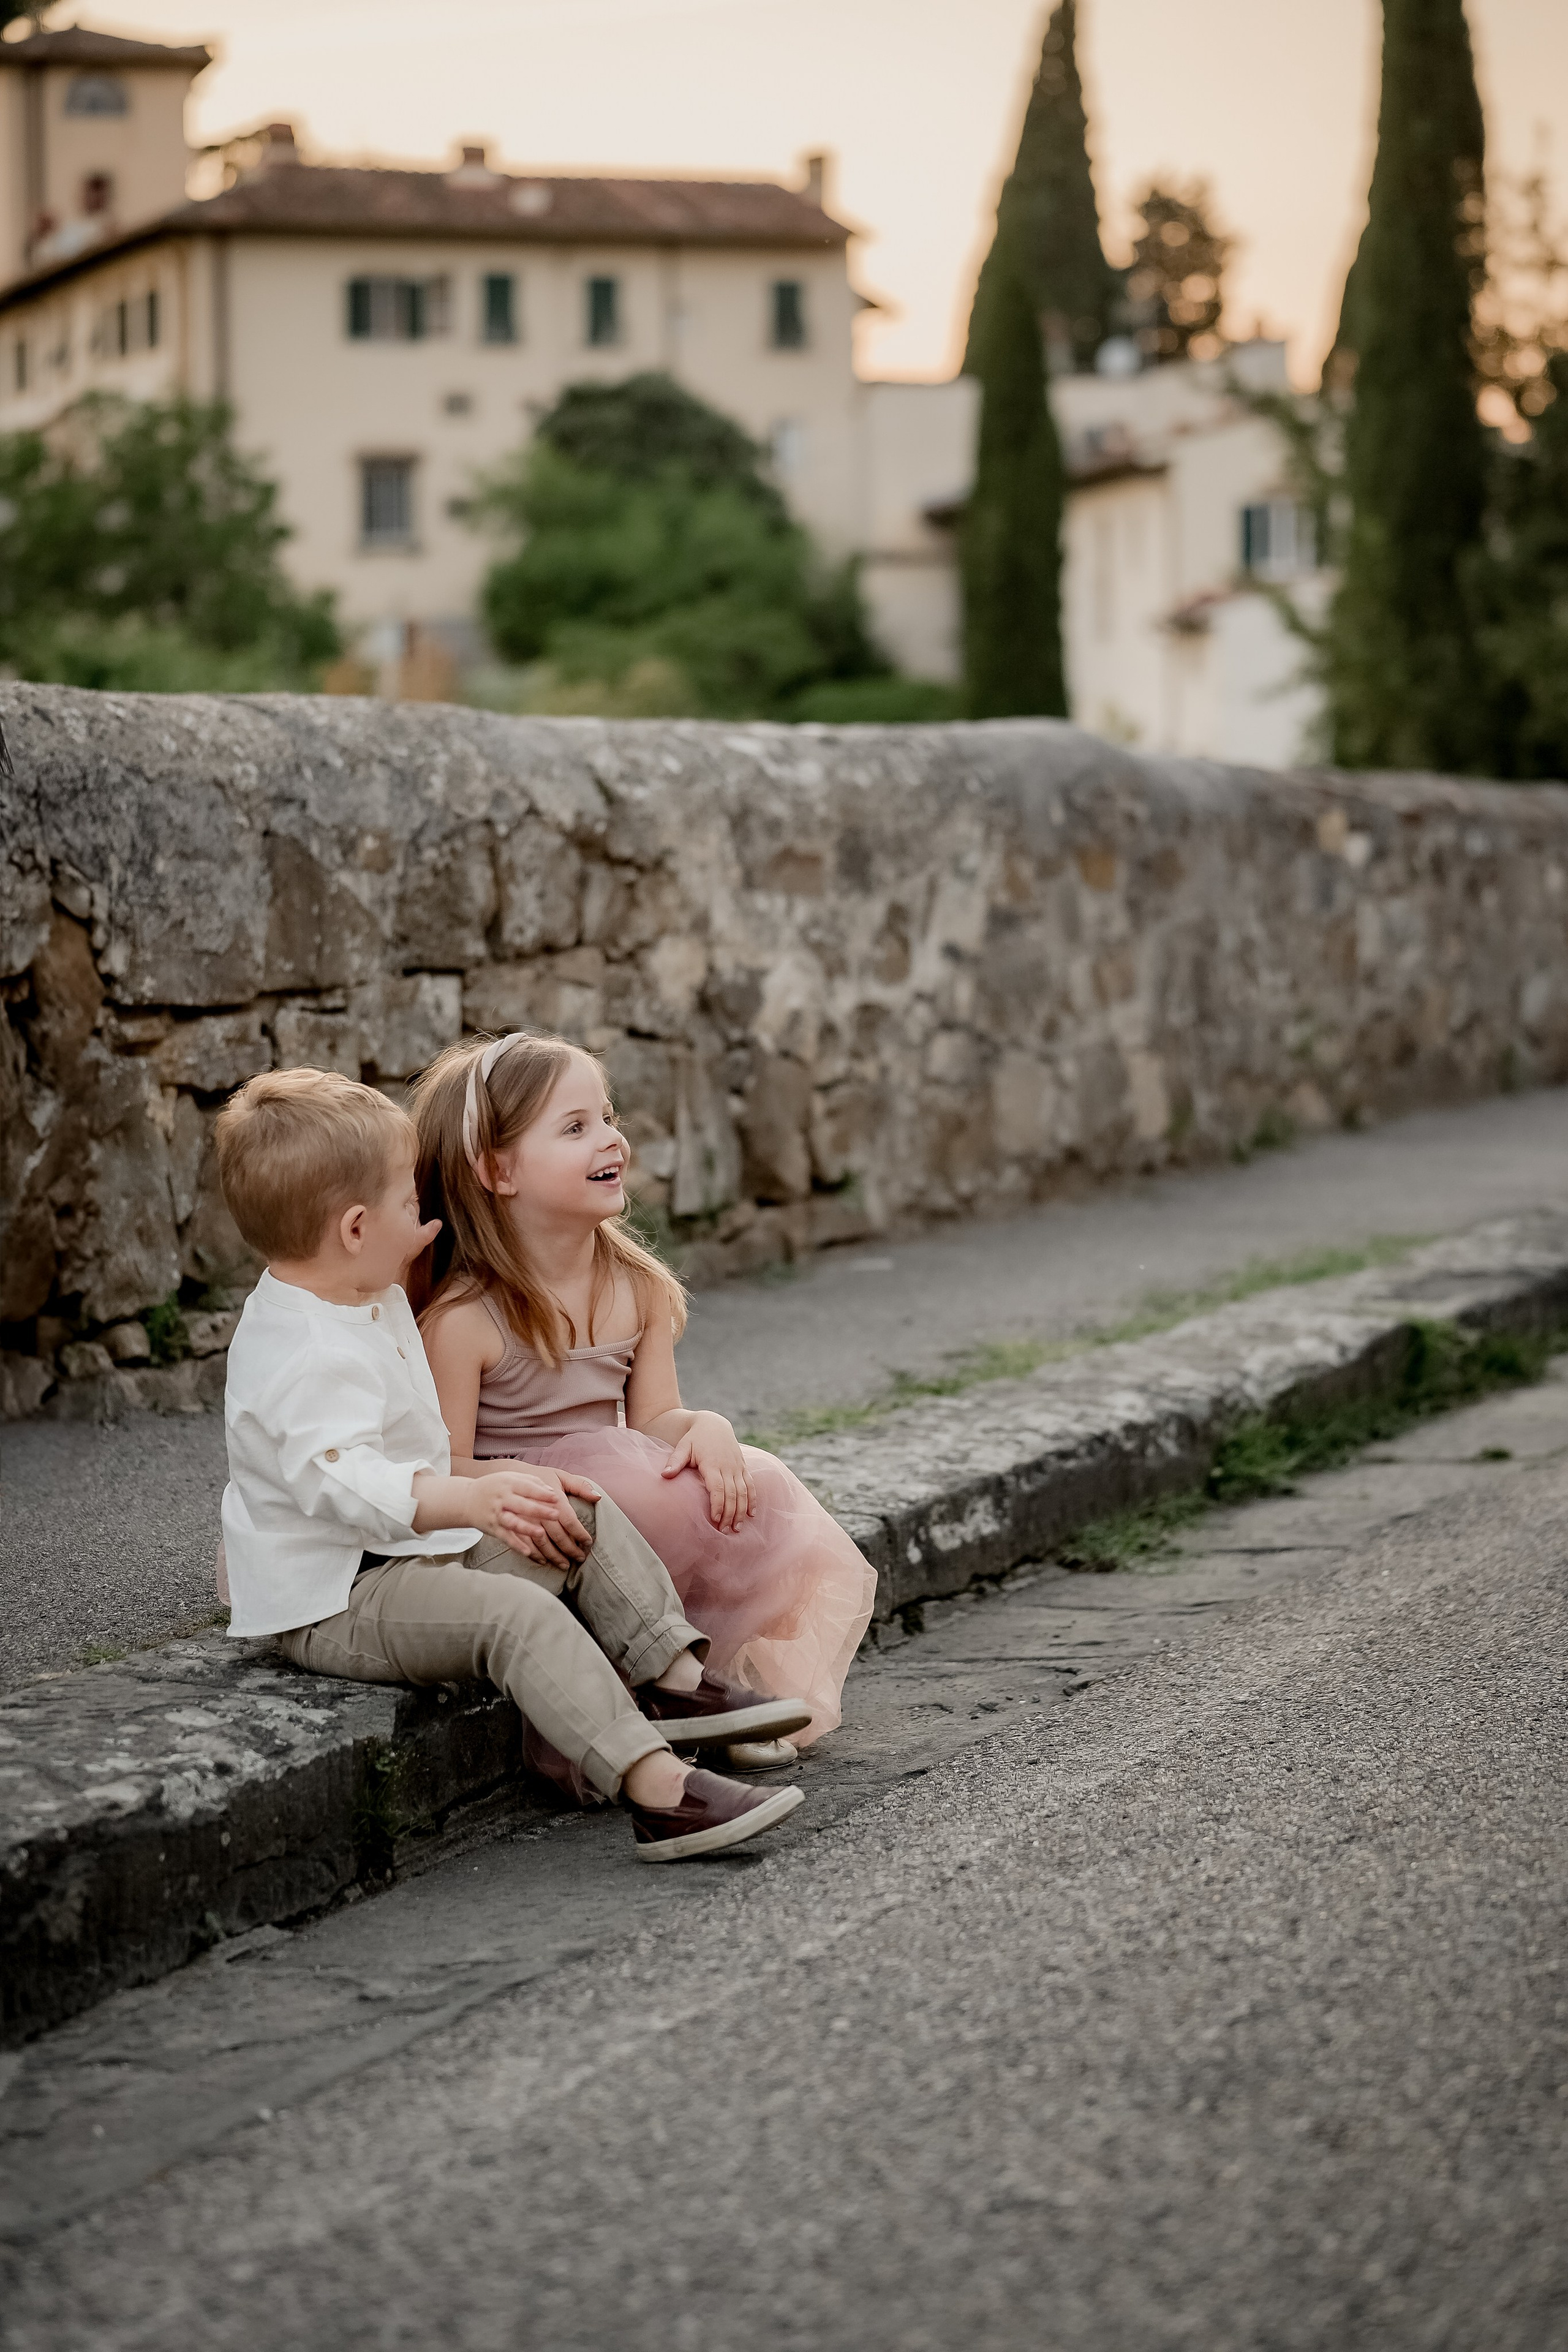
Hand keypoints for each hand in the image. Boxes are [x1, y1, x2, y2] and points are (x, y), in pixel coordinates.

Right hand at [469, 1468, 594, 1565]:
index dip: (543, 1494)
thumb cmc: (498, 1486)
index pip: (529, 1487)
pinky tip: (530, 1554)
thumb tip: (554, 1493)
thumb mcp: (514, 1477)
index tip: (557, 1499)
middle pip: (525, 1506)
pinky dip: (517, 1546)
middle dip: (542, 1512)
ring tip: (544, 1536)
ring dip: (530, 1531)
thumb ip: (534, 1483)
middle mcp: (504, 1499)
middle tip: (558, 1517)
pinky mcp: (494, 1529)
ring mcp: (498, 1515)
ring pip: (516, 1524)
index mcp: (511, 1483)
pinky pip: (507, 1539)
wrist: (467, 1498)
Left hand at [661, 1411, 755, 1530]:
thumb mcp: (683, 1447)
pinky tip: (751, 1514)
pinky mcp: (743, 1467)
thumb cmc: (695, 1438)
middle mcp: (728, 1467)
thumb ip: (675, 1461)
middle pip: (732, 1494)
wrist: (714, 1424)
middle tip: (724, 1531)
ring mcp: (737, 1467)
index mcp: (712, 1464)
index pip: (718, 1488)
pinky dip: (752, 1500)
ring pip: (743, 1492)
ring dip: (741, 1511)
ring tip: (737, 1528)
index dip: (717, 1505)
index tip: (714, 1520)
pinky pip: (750, 1485)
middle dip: (729, 1514)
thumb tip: (664, 1475)